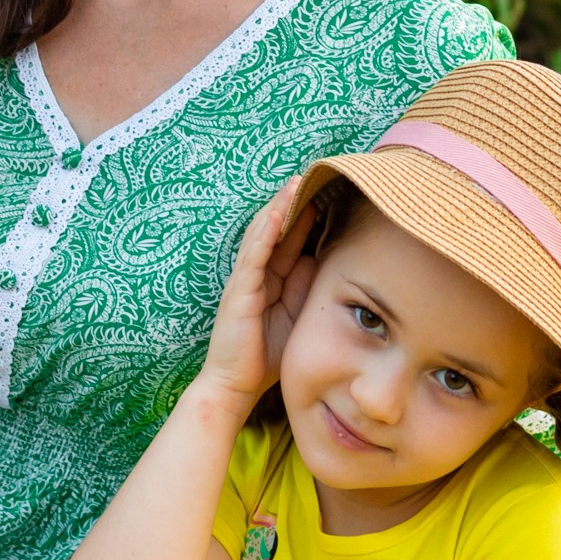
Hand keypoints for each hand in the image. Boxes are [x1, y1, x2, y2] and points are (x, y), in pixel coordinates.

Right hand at [201, 180, 317, 405]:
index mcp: (271, 279)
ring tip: (293, 183)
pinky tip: (275, 216)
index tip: (324, 192)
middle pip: (275, 230)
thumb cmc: (267, 355)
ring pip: (262, 236)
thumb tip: (319, 258)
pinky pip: (252, 257)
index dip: (305, 217)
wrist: (236, 385)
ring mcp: (245, 281)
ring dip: (277, 208)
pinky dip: (263, 235)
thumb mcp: (295, 314)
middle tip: (310, 173)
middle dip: (291, 202)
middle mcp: (256, 274)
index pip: (289, 240)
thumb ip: (304, 287)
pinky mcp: (238, 292)